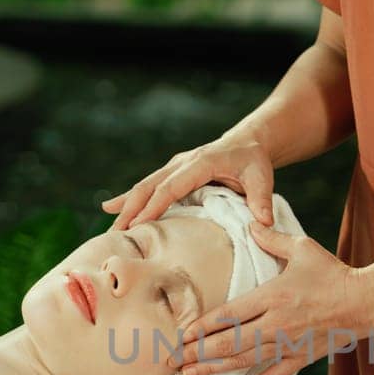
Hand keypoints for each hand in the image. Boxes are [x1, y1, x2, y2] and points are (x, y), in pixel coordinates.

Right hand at [102, 132, 276, 229]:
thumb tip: (264, 224)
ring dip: (126, 206)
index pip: (173, 186)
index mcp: (201, 162)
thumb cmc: (254, 160)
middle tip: (116, 233)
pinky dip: (129, 198)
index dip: (155, 204)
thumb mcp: (262, 177)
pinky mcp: (172, 173)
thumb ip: (261, 200)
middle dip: (132, 209)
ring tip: (111, 228)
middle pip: (151, 186)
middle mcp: (183, 162)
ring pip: (145, 186)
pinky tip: (109, 208)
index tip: (139, 223)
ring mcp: (175, 167)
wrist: (247, 142)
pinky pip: (148, 186)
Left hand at [172, 223, 373, 374]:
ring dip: (215, 369)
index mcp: (274, 296)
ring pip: (246, 361)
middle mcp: (277, 323)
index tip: (182, 335)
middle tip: (174, 360)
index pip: (230, 314)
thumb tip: (250, 223)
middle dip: (200, 353)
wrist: (366, 302)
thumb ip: (272, 239)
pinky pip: (273, 374)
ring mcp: (289, 343)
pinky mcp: (301, 356)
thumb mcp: (303, 249)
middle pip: (231, 343)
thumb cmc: (333, 273)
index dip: (203, 327)